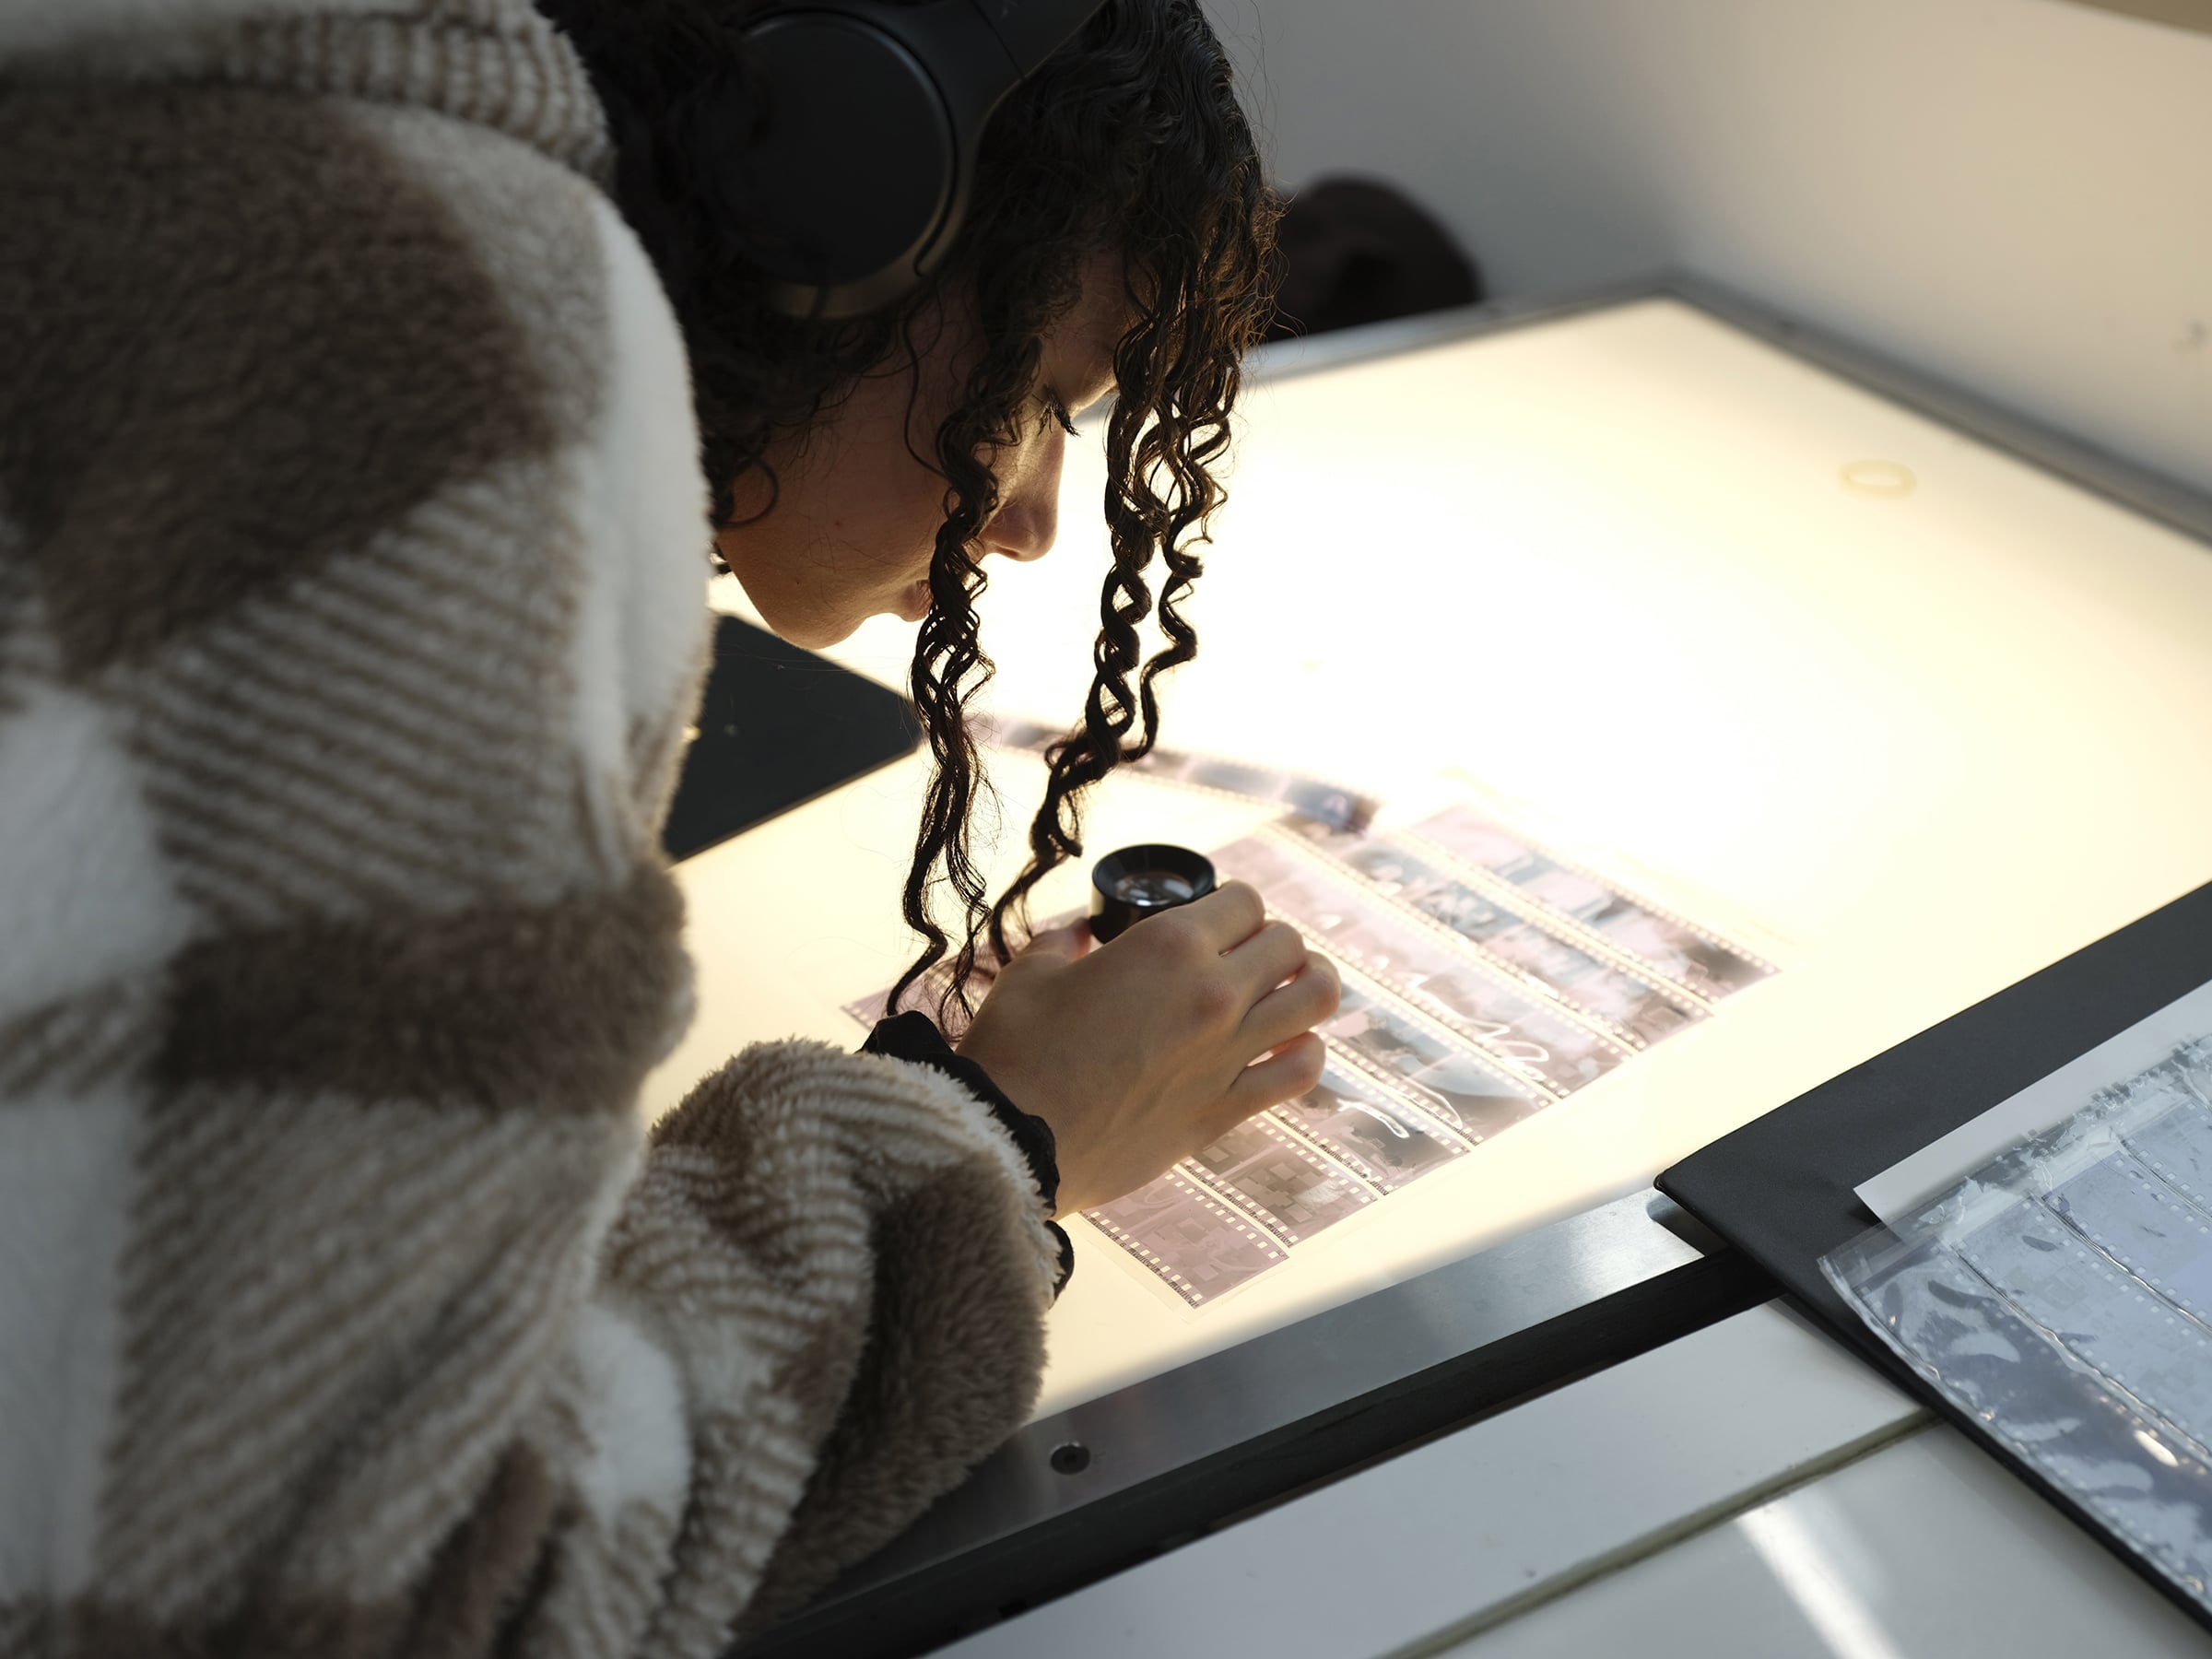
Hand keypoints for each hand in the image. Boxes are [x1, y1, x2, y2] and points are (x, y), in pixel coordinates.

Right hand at [955, 881, 1340, 1215]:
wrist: (1011, 1142)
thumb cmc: (1014, 1052)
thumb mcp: (1031, 974)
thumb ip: (1063, 944)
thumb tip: (1078, 935)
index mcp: (1169, 945)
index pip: (1245, 902)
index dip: (1236, 905)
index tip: (1220, 920)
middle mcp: (1213, 993)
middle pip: (1290, 944)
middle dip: (1272, 942)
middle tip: (1247, 957)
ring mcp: (1227, 1055)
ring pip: (1317, 999)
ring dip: (1309, 986)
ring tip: (1288, 992)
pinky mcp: (1225, 1110)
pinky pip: (1300, 1072)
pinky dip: (1305, 1052)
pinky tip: (1284, 1049)